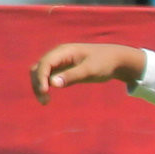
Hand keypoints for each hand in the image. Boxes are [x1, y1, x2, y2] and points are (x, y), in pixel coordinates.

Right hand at [30, 43, 145, 102]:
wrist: (117, 60)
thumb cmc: (105, 63)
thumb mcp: (90, 70)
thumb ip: (72, 76)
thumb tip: (52, 84)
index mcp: (64, 51)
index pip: (45, 63)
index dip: (41, 77)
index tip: (44, 91)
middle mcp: (58, 55)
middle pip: (38, 68)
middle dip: (37, 83)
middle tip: (45, 101)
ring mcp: (60, 62)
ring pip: (41, 73)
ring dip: (39, 86)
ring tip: (45, 102)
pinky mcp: (63, 70)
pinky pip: (49, 77)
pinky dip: (46, 86)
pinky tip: (48, 98)